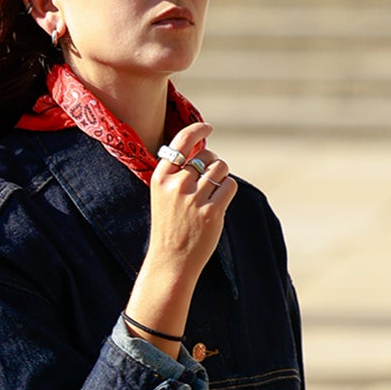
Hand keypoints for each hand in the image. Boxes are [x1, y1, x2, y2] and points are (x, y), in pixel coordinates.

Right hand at [125, 122, 237, 352]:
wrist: (171, 261)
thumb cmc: (169, 226)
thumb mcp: (163, 195)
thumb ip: (178, 171)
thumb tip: (203, 147)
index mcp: (161, 177)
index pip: (182, 141)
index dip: (198, 130)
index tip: (208, 127)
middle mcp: (176, 185)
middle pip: (207, 156)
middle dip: (213, 163)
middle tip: (208, 180)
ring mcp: (194, 199)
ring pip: (221, 168)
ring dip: (222, 176)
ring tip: (214, 192)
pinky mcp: (211, 212)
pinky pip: (229, 186)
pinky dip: (228, 191)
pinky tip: (219, 203)